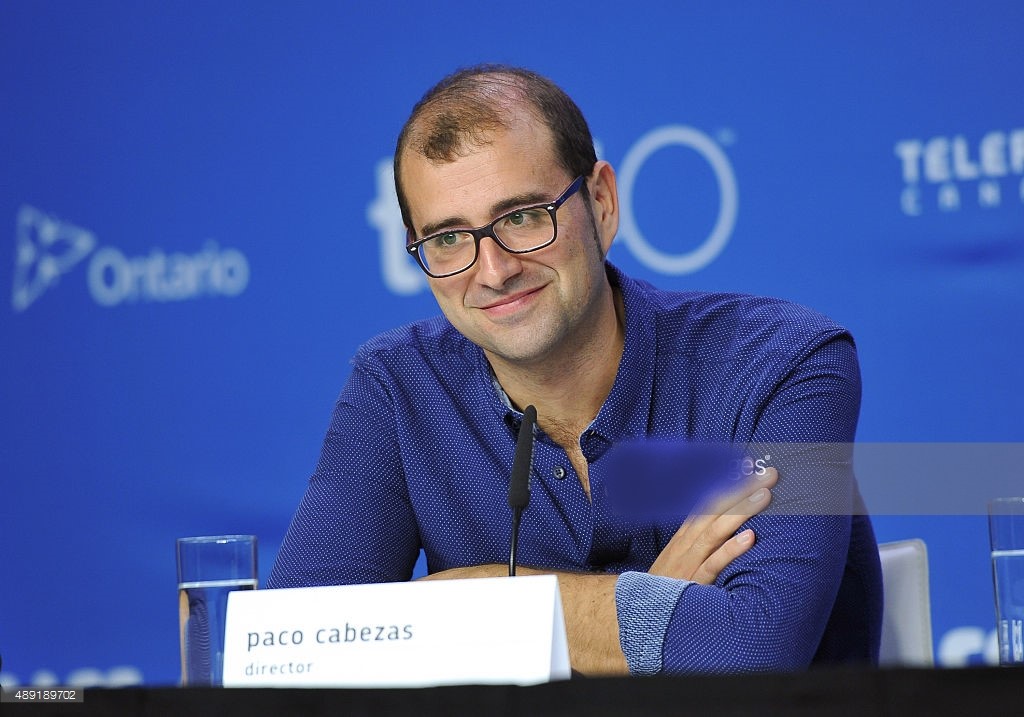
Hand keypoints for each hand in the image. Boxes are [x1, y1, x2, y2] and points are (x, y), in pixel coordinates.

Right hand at [648, 467, 777, 583]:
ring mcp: (690, 561)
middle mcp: (687, 542)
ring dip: (740, 510)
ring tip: (764, 495)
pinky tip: (750, 537)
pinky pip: (714, 564)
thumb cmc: (668, 586)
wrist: (642, 612)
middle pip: (715, 508)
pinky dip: (731, 549)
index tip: (747, 465)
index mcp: (686, 535)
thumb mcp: (680, 558)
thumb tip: (727, 525)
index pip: (708, 501)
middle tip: (768, 474)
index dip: (727, 482)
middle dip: (741, 489)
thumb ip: (700, 541)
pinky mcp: (694, 583)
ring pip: (716, 530)